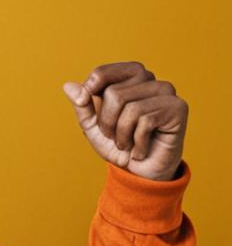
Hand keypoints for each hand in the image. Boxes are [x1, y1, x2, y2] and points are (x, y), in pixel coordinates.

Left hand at [61, 61, 186, 180]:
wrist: (141, 172)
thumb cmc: (119, 144)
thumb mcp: (92, 126)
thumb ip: (81, 105)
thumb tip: (68, 86)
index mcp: (129, 77)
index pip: (102, 73)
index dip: (90, 94)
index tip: (93, 114)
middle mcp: (149, 79)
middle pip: (113, 94)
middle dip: (108, 122)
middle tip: (117, 136)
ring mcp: (166, 91)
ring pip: (129, 108)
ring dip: (122, 134)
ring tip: (129, 143)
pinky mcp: (178, 108)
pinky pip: (145, 121)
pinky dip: (137, 142)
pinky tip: (143, 148)